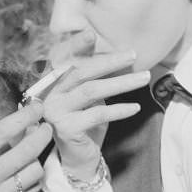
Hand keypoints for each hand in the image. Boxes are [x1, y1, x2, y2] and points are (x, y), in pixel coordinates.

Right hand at [0, 101, 52, 191]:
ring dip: (37, 160)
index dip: (26, 115)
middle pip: (27, 150)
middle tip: (46, 128)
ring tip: (31, 157)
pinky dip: (33, 180)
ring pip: (34, 171)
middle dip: (43, 134)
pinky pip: (31, 191)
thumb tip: (18, 130)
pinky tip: (27, 176)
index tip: (37, 107)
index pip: (4, 130)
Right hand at [42, 32, 150, 176]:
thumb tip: (118, 52)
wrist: (78, 158)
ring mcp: (55, 112)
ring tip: (143, 78)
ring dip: (120, 83)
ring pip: (91, 91)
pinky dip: (119, 109)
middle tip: (133, 55)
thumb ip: (94, 74)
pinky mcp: (66, 129)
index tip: (90, 34)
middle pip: (80, 71)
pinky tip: (135, 107)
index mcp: (51, 81)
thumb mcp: (89, 95)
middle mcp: (49, 94)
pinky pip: (97, 114)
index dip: (76, 46)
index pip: (63, 58)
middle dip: (109, 61)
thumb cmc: (85, 121)